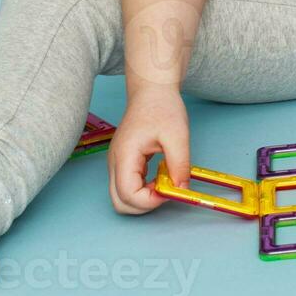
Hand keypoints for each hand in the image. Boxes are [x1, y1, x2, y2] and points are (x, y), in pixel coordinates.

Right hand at [107, 87, 189, 214]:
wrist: (152, 90)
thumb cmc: (162, 106)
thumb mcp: (177, 135)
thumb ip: (179, 165)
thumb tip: (181, 189)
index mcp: (124, 155)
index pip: (128, 194)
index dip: (150, 201)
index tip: (169, 190)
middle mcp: (115, 162)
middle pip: (119, 202)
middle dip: (144, 205)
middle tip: (165, 190)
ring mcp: (117, 163)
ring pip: (121, 197)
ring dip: (143, 199)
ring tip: (163, 181)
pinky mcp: (123, 163)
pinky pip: (127, 187)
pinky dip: (143, 190)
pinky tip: (158, 176)